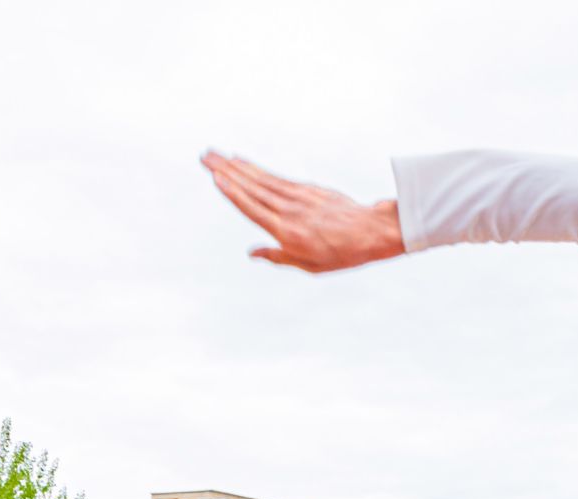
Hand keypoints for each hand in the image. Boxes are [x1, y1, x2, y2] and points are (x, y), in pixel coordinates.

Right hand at [203, 152, 404, 272]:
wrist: (373, 232)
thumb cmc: (342, 254)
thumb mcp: (311, 266)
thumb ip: (279, 257)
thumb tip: (252, 253)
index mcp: (287, 232)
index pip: (252, 208)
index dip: (232, 192)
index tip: (214, 177)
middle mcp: (290, 211)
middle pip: (252, 188)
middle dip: (226, 171)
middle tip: (204, 157)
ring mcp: (299, 197)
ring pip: (262, 179)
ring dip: (237, 166)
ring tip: (215, 155)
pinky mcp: (307, 189)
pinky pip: (276, 178)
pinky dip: (258, 169)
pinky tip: (244, 162)